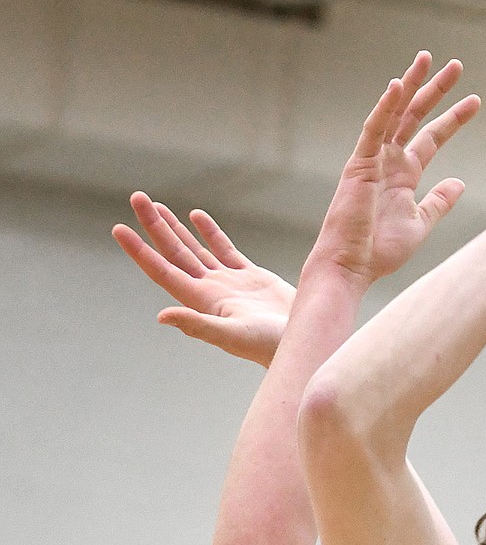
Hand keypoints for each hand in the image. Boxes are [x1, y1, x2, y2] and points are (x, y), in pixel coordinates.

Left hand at [113, 197, 295, 366]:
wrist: (306, 345)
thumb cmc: (270, 347)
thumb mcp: (233, 336)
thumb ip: (198, 325)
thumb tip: (161, 316)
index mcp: (201, 301)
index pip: (162, 270)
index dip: (139, 250)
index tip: (119, 228)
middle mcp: (210, 290)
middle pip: (174, 252)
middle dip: (154, 226)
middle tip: (136, 197)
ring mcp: (230, 283)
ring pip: (195, 249)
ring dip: (175, 228)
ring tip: (157, 206)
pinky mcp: (251, 278)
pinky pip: (224, 249)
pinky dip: (209, 232)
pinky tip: (196, 216)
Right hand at [310, 51, 479, 283]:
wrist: (352, 266)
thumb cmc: (380, 251)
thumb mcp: (420, 223)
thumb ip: (439, 201)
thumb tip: (460, 182)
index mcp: (404, 174)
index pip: (432, 137)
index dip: (453, 118)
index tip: (475, 101)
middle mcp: (389, 160)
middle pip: (415, 116)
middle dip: (435, 90)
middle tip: (456, 65)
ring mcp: (373, 159)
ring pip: (394, 113)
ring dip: (411, 85)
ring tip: (428, 59)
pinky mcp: (359, 163)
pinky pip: (373, 128)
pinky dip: (385, 107)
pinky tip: (399, 86)